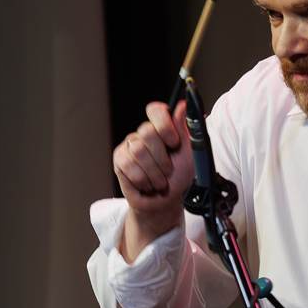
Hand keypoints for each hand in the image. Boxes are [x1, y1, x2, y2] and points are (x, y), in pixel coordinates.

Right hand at [113, 100, 194, 261]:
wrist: (164, 202)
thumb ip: (185, 128)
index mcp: (162, 129)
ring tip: (158, 181)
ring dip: (153, 173)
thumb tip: (183, 105)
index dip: (164, 125)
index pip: (156, 110)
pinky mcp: (119, 159)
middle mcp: (144, 134)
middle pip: (147, 131)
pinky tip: (146, 184)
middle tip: (167, 170)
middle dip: (161, 157)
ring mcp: (130, 145)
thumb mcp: (189, 154)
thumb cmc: (178, 178)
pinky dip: (141, 179)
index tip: (174, 143)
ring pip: (138, 150)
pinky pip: (127, 164)